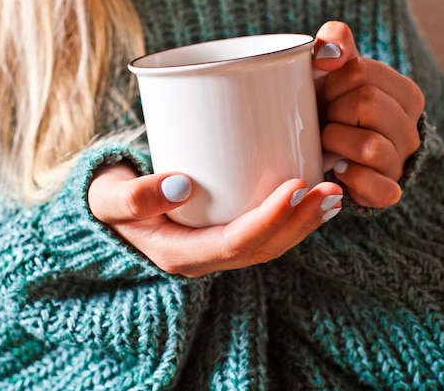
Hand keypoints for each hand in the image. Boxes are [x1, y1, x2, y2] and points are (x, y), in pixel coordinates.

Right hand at [88, 164, 342, 277]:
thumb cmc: (109, 200)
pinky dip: (292, 216)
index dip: (268, 220)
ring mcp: (216, 249)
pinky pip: (264, 232)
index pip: (234, 244)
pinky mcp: (223, 232)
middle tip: (330, 190)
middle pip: (262, 247)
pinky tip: (312, 195)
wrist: (109, 207)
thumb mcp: (110, 199)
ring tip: (334, 194)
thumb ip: (135, 196)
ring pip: (270, 243)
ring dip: (303, 221)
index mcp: (180, 255)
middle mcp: (204, 258)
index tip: (295, 187)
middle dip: (299, 222)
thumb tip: (180, 185)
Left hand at [313, 21, 424, 207]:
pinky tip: (337, 168)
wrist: (328, 153)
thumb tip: (329, 54)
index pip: (361, 72)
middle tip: (327, 118)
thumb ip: (335, 42)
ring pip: (369, 146)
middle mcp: (410, 128)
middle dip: (334, 110)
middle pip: (367, 104)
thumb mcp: (333, 70)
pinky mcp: (388, 192)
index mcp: (404, 93)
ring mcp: (401, 162)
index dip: (333, 82)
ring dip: (336, 142)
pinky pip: (379, 189)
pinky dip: (352, 178)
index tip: (327, 93)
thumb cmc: (332, 106)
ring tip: (328, 143)